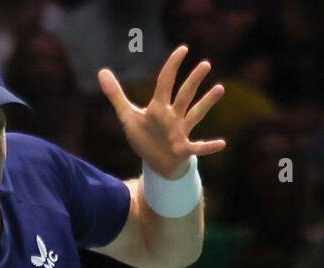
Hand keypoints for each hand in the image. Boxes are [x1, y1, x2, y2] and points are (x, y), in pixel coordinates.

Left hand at [97, 45, 226, 178]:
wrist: (156, 162)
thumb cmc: (145, 138)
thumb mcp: (127, 117)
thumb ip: (116, 95)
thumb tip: (101, 71)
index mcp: (158, 107)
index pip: (165, 82)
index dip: (172, 65)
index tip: (183, 49)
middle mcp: (173, 116)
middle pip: (184, 95)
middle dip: (193, 81)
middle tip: (205, 64)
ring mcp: (180, 132)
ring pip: (195, 114)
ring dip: (206, 103)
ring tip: (220, 88)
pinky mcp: (184, 149)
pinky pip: (198, 147)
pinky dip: (209, 147)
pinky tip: (222, 143)